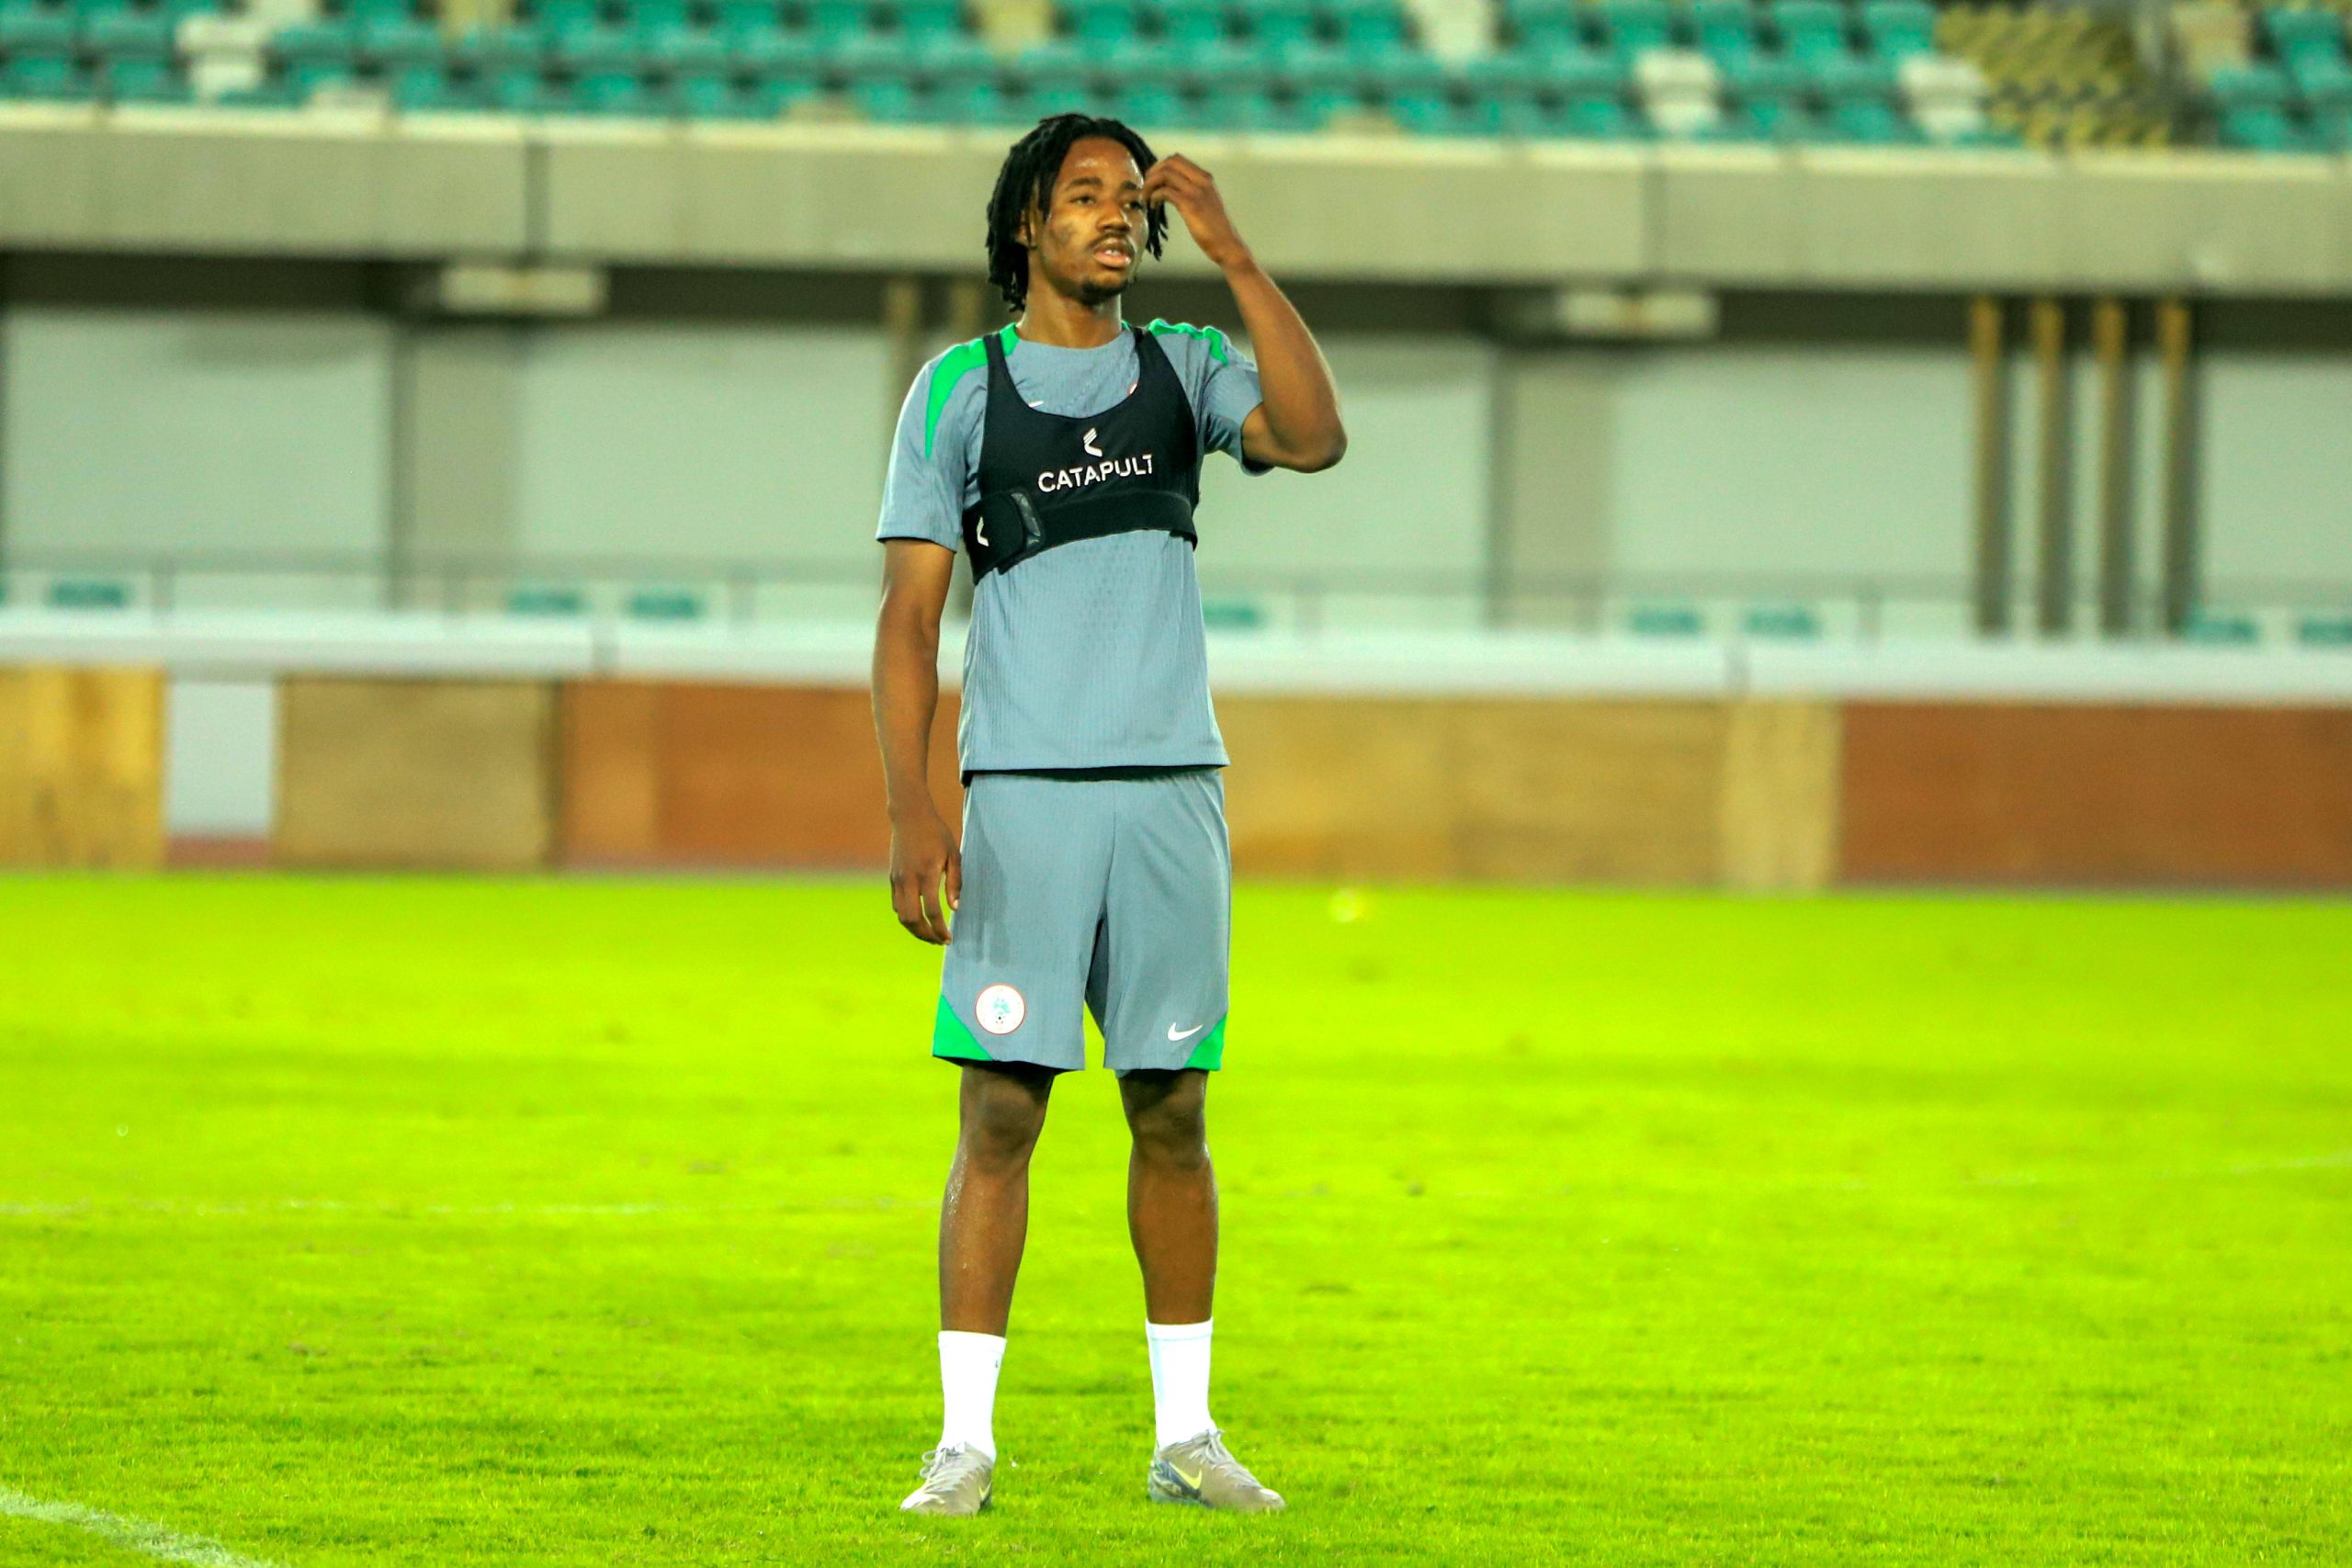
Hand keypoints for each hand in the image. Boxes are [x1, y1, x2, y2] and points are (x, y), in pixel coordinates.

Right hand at [888, 805, 959, 944]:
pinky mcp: (892, 878)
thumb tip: (955, 908)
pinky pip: (897, 905)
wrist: (909, 816)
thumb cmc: (936, 833)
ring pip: (901, 915)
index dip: (940, 929)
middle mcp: (908, 879)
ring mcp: (897, 879)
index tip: (949, 938)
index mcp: (926, 874)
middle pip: (912, 919)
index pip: (931, 911)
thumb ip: (955, 882)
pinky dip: (907, 916)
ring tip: (930, 934)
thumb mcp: (953, 854)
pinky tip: (919, 918)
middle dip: (925, 935)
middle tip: (939, 941)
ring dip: (915, 929)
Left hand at [1142, 154, 1251, 272]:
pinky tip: (1153, 206)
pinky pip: (1165, 191)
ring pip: (1165, 174)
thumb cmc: (1214, 228)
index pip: (1177, 159)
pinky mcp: (1190, 204)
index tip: (1152, 180)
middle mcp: (1202, 180)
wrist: (1226, 244)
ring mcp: (1196, 191)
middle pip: (1170, 162)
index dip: (1160, 166)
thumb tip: (1169, 186)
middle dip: (1153, 172)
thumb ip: (1192, 190)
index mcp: (1205, 178)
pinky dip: (1154, 196)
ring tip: (1145, 197)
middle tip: (1146, 187)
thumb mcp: (1205, 202)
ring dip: (1150, 184)